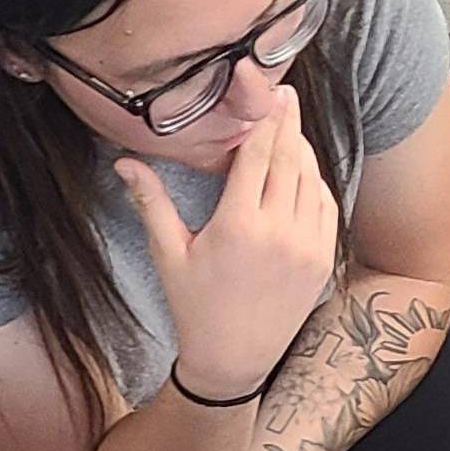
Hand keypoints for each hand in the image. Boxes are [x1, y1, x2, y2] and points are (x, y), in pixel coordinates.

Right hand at [120, 88, 337, 398]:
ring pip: (312, 179)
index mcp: (238, 225)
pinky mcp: (322, 260)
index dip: (263, 117)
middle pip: (289, 158)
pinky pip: (325, 207)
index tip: (265, 90)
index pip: (257, 154)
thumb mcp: (169, 254)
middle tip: (284, 93)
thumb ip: (151, 202)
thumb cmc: (195, 307)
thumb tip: (124, 161)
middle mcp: (278, 232)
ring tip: (290, 127)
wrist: (234, 360)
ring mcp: (306, 246)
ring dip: (303, 150)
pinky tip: (302, 170)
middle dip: (287, 122)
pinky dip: (316, 183)